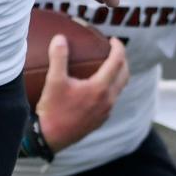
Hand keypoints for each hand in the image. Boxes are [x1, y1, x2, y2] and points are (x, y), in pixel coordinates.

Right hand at [35, 35, 128, 151]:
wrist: (51, 137)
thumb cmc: (53, 108)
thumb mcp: (53, 80)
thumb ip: (58, 57)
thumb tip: (60, 38)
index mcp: (100, 88)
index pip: (117, 63)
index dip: (118, 48)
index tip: (113, 40)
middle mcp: (108, 100)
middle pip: (124, 76)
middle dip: (122, 61)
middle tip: (114, 51)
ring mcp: (106, 111)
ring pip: (119, 88)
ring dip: (117, 75)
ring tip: (107, 66)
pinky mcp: (100, 119)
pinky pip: (111, 99)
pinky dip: (109, 87)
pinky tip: (95, 87)